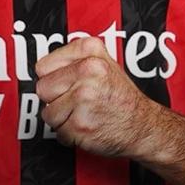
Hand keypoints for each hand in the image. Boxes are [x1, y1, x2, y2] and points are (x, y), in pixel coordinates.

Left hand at [35, 36, 148, 156]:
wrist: (142, 126)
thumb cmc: (120, 96)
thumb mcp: (104, 62)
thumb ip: (75, 57)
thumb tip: (44, 66)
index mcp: (90, 50)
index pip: (43, 66)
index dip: (52, 78)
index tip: (63, 83)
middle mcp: (87, 70)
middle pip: (42, 88)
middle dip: (54, 98)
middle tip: (73, 101)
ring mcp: (83, 97)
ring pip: (48, 112)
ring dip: (61, 118)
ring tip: (80, 113)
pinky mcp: (80, 124)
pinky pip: (58, 131)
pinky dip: (68, 134)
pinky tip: (84, 125)